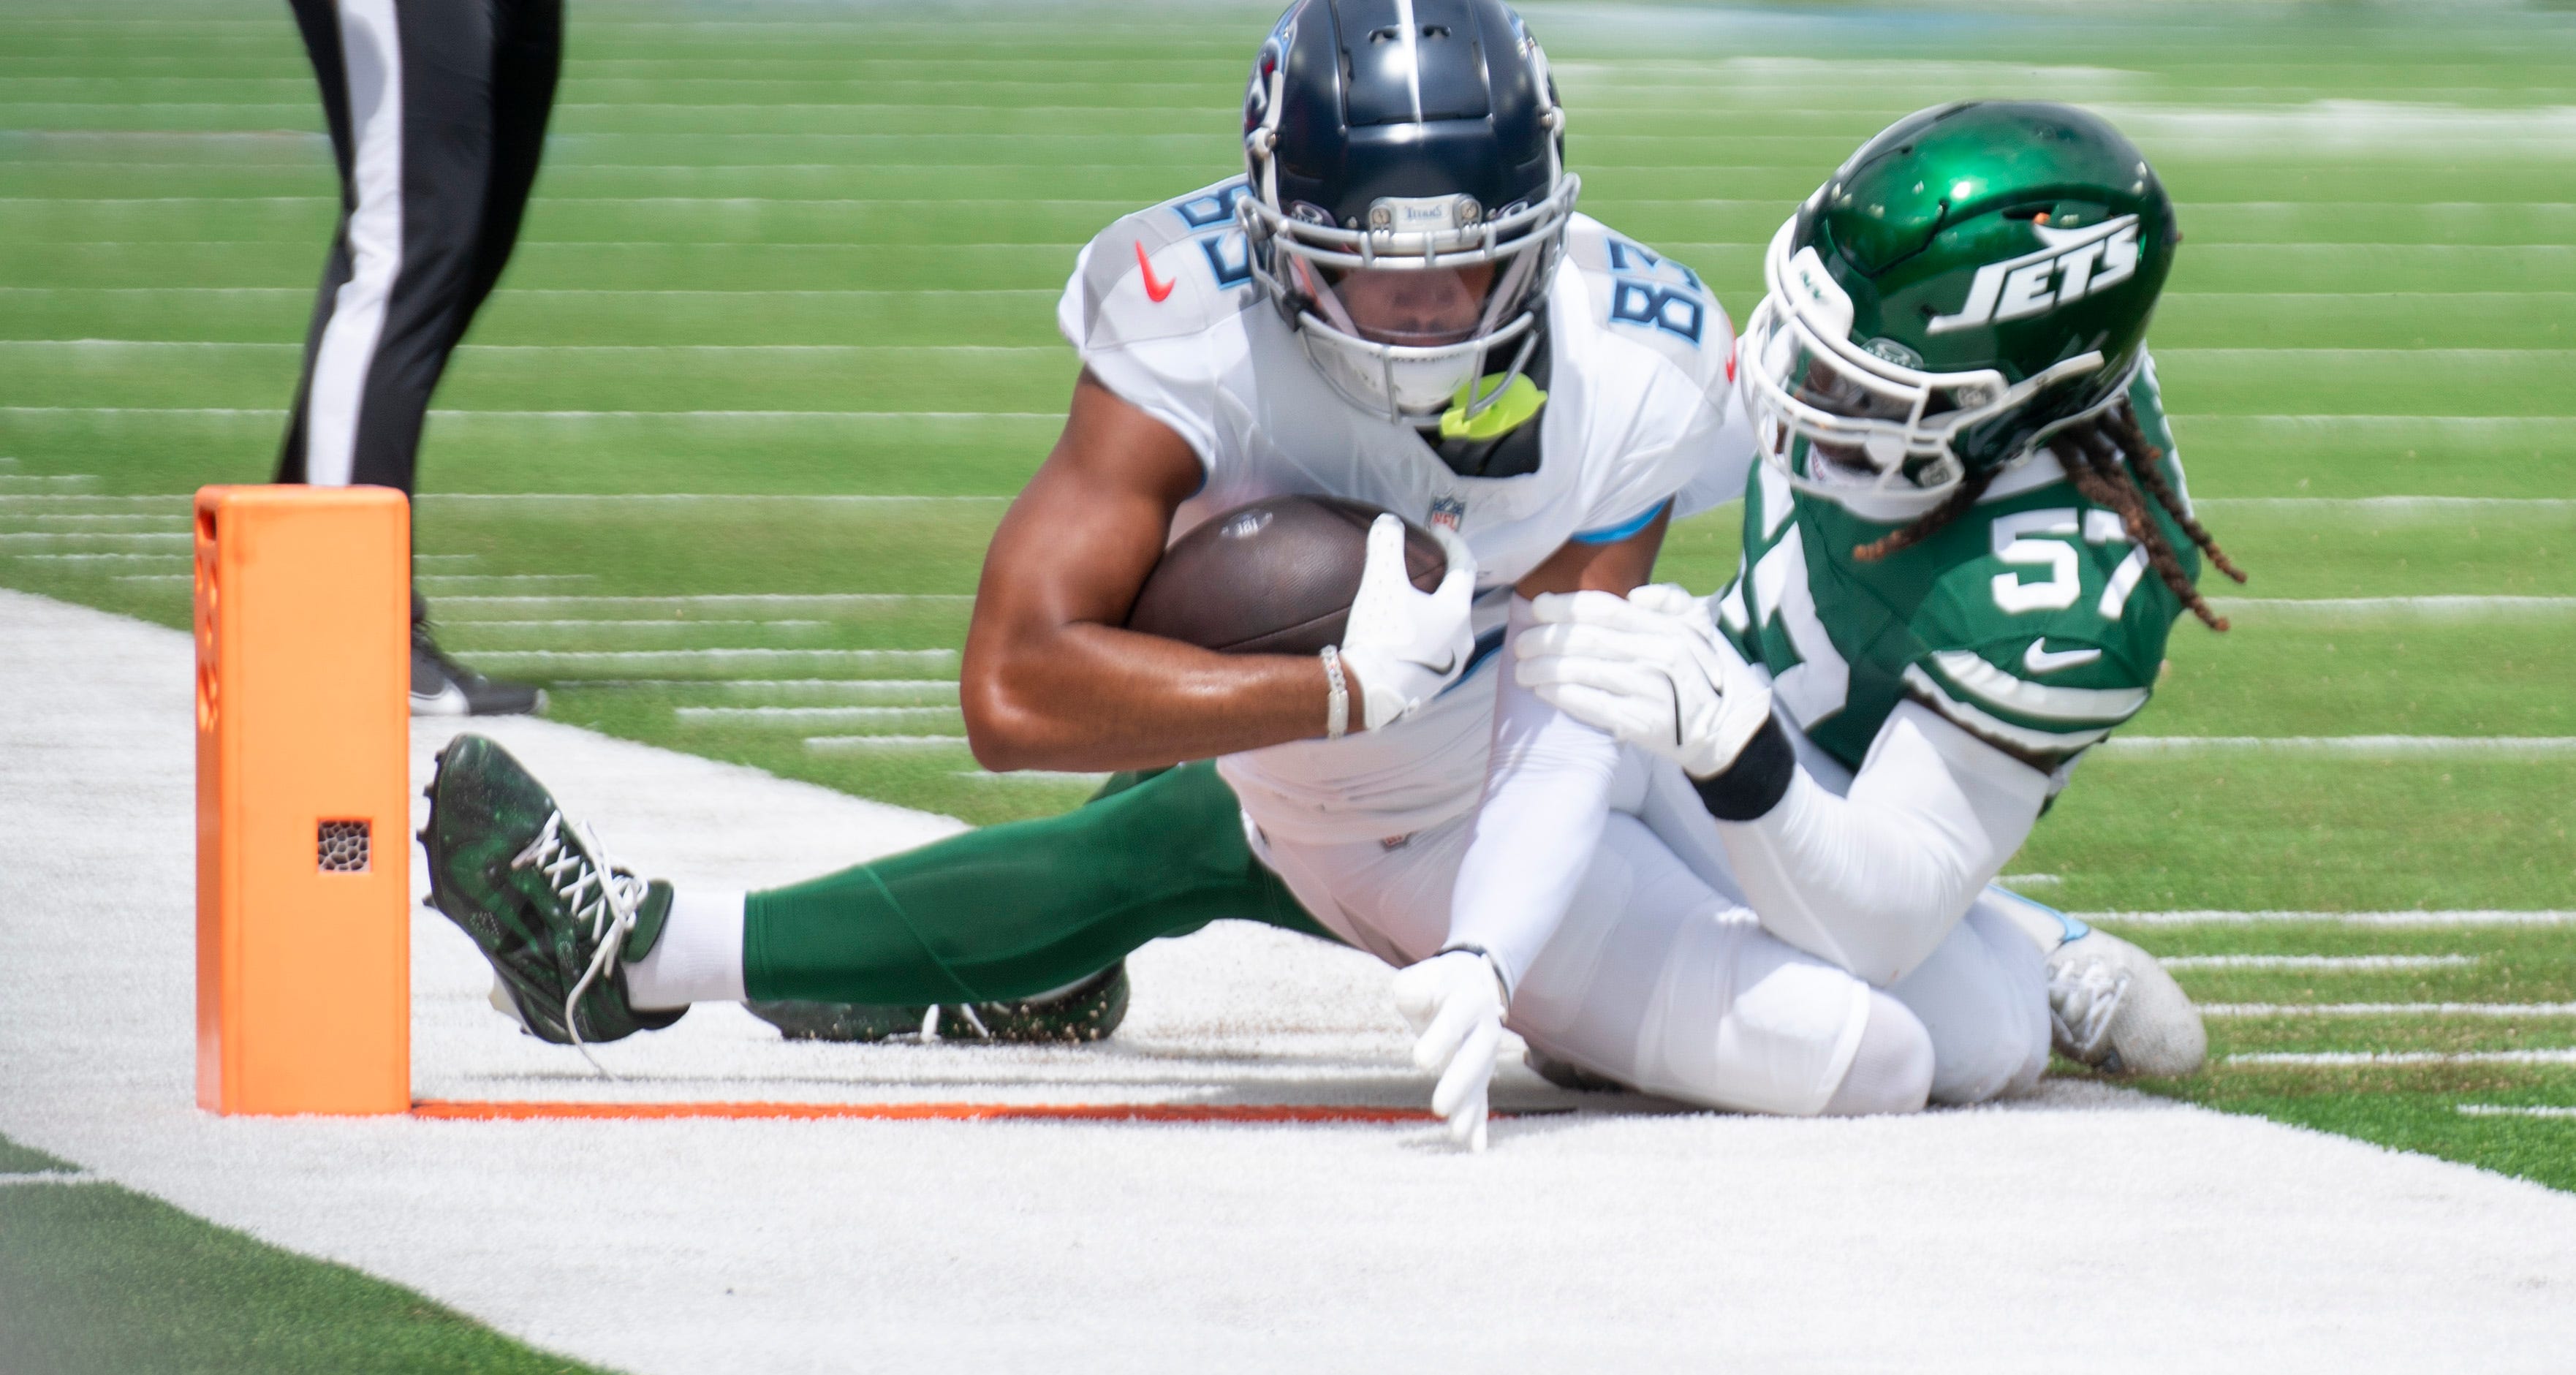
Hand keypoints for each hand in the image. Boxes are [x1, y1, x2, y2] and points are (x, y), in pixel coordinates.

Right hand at [1337, 516, 1477, 730]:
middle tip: (1426, 567)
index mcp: (1456, 611)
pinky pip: (1434, 652)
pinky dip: (1425, 637)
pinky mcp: (1432, 687)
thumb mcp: (1382, 582)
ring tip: (1414, 604)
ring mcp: (1450, 667)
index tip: (1439, 530)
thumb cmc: (1381, 635)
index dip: (1453, 543)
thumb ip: (1387, 545)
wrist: (1366, 694)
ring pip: (1448, 629)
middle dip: (1445, 581)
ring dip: (1435, 612)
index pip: (1464, 566)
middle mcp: (1462, 640)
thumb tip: (1388, 522)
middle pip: (1458, 600)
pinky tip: (1406, 637)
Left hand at [1391, 948, 1505, 1152]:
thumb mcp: (1423, 976)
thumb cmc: (1436, 983)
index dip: (1439, 1038)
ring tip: (1456, 1136)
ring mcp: (1485, 1053)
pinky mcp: (1480, 1071)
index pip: (1455, 1020)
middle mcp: (1485, 1027)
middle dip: (1458, 1083)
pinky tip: (1476, 1147)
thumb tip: (1410, 999)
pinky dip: (1479, 1122)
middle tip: (1437, 1108)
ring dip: (1469, 1109)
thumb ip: (1414, 986)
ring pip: (1480, 1082)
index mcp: (1469, 999)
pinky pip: (1481, 1097)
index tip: (1419, 1061)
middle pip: (1474, 1056)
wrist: (1468, 982)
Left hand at [1512, 583, 1772, 778]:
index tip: (1537, 607)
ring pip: (1583, 671)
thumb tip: (1635, 595)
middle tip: (1521, 642)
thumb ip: (1671, 602)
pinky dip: (1561, 695)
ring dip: (1544, 668)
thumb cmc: (1699, 674)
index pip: (1607, 609)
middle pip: (1588, 639)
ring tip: (1521, 668)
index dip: (1566, 606)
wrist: (1724, 732)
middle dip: (1546, 639)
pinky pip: (1591, 704)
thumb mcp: (1699, 629)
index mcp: (1671, 628)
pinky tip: (1542, 690)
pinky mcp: (1642, 722)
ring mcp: (1652, 690)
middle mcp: (1662, 655)